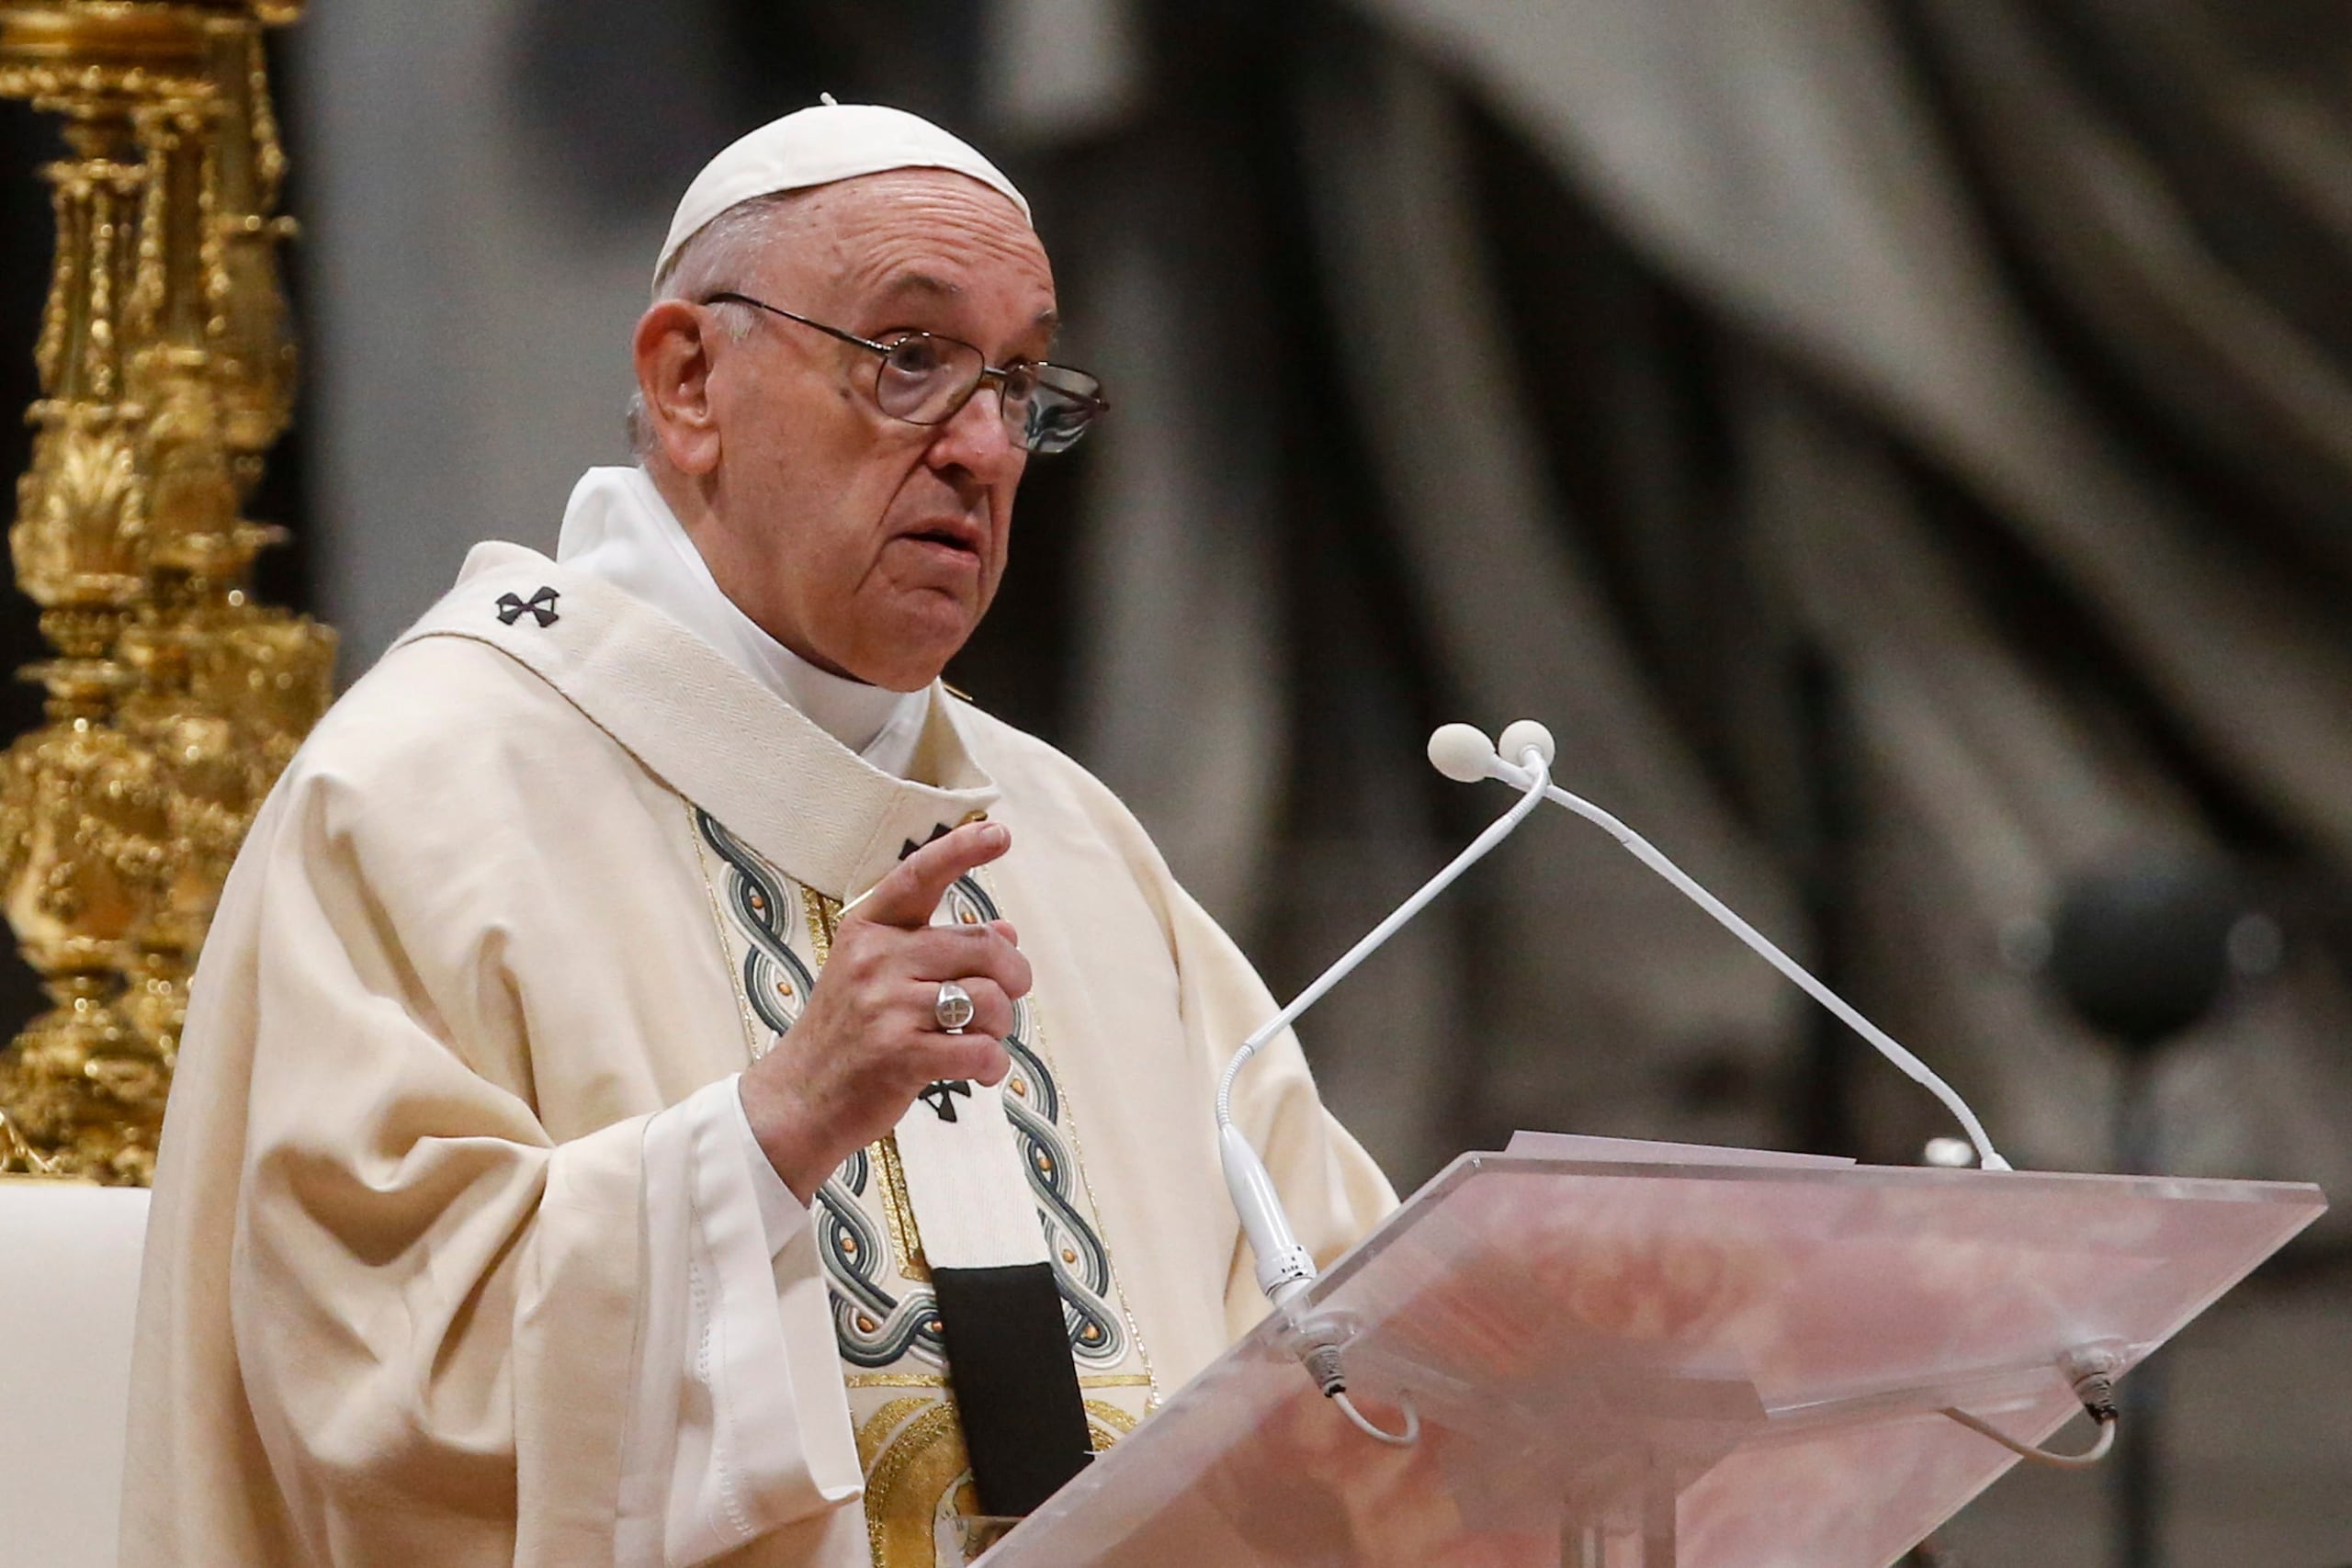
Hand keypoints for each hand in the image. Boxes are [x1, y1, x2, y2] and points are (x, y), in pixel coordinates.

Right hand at [740, 821, 1032, 1200]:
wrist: (798, 1102)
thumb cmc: (849, 1035)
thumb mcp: (878, 977)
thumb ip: (939, 950)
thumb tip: (1007, 932)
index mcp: (868, 931)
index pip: (919, 875)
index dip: (962, 851)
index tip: (999, 833)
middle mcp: (876, 959)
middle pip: (984, 947)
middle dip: (1013, 976)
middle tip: (1007, 997)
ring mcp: (886, 1007)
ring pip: (990, 1000)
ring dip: (1001, 1026)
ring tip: (980, 1039)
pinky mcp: (900, 1055)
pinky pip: (981, 1050)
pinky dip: (993, 1065)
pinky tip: (980, 1070)